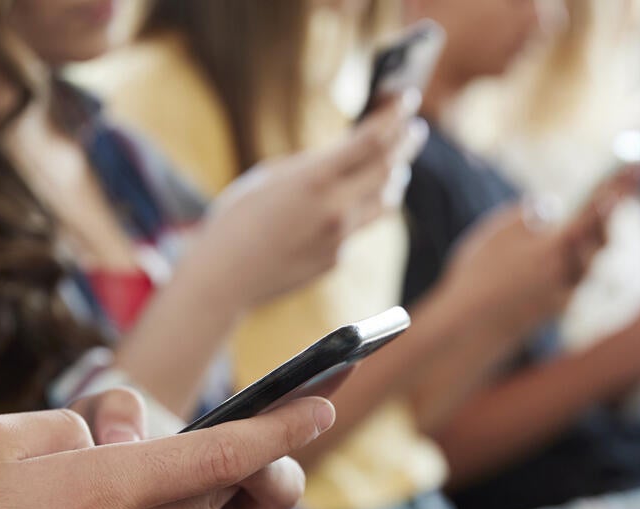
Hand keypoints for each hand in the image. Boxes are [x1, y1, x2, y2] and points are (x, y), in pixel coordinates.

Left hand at [63, 392, 307, 508]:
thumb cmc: (93, 479)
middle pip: (283, 493)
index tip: (292, 414)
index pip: (265, 447)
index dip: (281, 431)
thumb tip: (123, 438)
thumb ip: (111, 416)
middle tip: (240, 470)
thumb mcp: (94, 432)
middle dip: (267, 481)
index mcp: (225, 469)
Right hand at [192, 91, 427, 307]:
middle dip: (405, 143)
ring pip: (385, 200)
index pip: (373, 139)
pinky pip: (359, 227)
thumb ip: (313, 165)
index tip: (408, 99)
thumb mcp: (271, 177)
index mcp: (314, 178)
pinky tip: (351, 201)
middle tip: (414, 129)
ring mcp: (340, 237)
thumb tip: (347, 156)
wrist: (225, 278)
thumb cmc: (236, 219)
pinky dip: (361, 207)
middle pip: (389, 168)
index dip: (395, 115)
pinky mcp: (337, 259)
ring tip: (396, 163)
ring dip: (393, 177)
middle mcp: (336, 208)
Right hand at [442, 166, 639, 328]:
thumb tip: (550, 207)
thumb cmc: (476, 279)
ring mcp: (566, 293)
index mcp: (556, 247)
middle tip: (625, 184)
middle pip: (602, 235)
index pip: (596, 209)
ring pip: (590, 258)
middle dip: (611, 210)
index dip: (619, 186)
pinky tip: (566, 254)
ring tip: (595, 214)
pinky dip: (575, 260)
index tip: (638, 166)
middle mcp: (568, 271)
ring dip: (593, 236)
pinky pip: (574, 277)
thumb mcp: (493, 235)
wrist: (469, 332)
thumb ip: (525, 216)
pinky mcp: (558, 308)